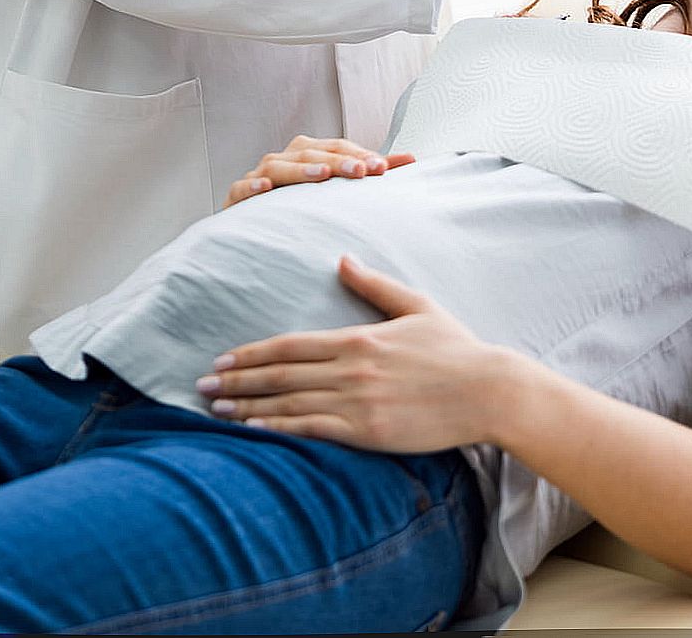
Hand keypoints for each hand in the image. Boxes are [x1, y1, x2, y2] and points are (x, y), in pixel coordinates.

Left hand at [195, 254, 505, 452]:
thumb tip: (342, 258)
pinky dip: (278, 430)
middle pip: (280, 374)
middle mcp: (350, 368)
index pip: (290, 345)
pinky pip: (312, 430)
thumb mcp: (415, 306)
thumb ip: (373, 284)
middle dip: (237, 380)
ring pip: (288, 403)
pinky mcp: (368, 431)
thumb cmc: (456, 349)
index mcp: (357, 338)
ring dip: (248, 407)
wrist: (489, 391)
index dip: (251, 353)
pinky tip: (254, 432)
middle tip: (202, 386)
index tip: (223, 359)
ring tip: (217, 411)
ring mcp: (357, 402)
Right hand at [224, 136, 415, 208]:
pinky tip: (264, 189)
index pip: (336, 148)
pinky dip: (252, 187)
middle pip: (311, 153)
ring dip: (301, 170)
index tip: (384, 167)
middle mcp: (284, 160)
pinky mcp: (236, 198)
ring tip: (323, 176)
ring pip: (278, 166)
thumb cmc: (300, 206)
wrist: (253, 229)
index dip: (359, 154)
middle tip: (363, 171)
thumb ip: (369, 172)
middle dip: (338, 161)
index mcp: (308, 155)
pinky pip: (240, 189)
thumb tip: (411, 159)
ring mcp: (259, 177)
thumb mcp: (336, 190)